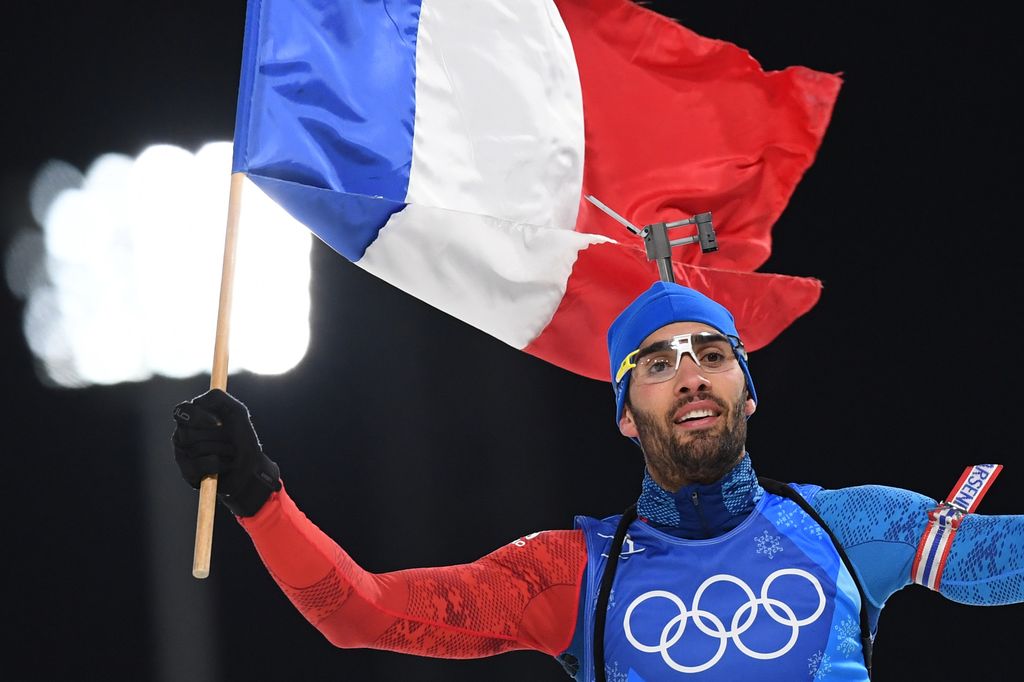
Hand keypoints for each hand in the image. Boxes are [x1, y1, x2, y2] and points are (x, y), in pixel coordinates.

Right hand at [172, 389, 280, 516]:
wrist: (251, 467)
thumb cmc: (242, 437)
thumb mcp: (236, 411)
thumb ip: (217, 398)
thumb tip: (196, 402)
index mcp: (192, 419)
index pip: (181, 412)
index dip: (198, 417)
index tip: (218, 423)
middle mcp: (183, 435)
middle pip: (188, 433)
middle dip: (217, 437)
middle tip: (230, 440)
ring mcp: (183, 455)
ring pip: (197, 449)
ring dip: (222, 450)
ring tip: (230, 453)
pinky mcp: (188, 474)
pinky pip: (201, 465)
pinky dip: (219, 465)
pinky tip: (225, 466)